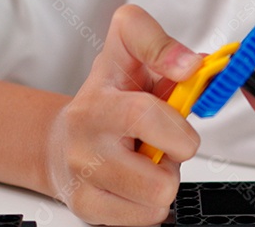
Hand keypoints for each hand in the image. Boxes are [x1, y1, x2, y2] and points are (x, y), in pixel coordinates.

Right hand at [44, 4, 202, 224]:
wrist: (61, 141)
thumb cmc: (108, 97)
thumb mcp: (129, 53)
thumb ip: (159, 45)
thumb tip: (193, 66)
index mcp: (101, 92)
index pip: (140, 104)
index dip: (173, 104)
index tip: (188, 85)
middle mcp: (86, 130)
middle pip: (162, 169)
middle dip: (178, 153)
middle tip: (164, 140)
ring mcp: (81, 172)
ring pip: (158, 196)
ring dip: (164, 180)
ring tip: (147, 159)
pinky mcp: (84, 205)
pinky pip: (145, 219)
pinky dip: (149, 204)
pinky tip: (135, 182)